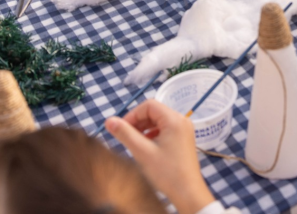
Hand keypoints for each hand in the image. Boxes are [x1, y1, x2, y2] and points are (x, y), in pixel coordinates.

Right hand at [105, 99, 215, 213]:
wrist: (187, 192)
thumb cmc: (167, 172)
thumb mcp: (142, 152)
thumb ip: (125, 134)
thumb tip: (109, 120)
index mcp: (174, 119)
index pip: (149, 105)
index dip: (132, 114)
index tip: (120, 128)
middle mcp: (182, 120)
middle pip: (154, 112)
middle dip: (137, 121)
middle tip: (125, 135)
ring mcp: (184, 130)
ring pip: (159, 121)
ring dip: (144, 128)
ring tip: (134, 141)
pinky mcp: (183, 139)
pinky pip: (165, 129)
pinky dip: (153, 134)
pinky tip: (146, 146)